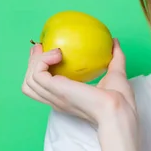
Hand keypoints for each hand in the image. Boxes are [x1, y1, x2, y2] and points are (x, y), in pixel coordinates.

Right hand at [21, 38, 137, 131]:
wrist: (119, 109)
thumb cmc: (120, 99)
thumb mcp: (116, 73)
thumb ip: (115, 57)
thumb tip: (115, 41)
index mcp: (67, 98)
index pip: (44, 87)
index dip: (40, 69)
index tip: (47, 51)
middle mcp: (57, 99)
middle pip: (30, 84)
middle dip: (31, 64)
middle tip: (41, 47)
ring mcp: (54, 96)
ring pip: (30, 80)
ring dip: (36, 61)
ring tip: (48, 49)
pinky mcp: (56, 89)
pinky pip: (37, 74)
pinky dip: (43, 61)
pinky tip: (58, 54)